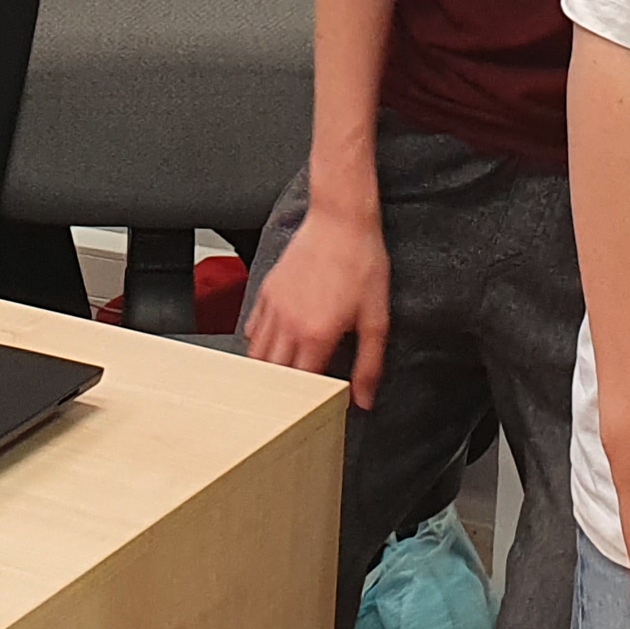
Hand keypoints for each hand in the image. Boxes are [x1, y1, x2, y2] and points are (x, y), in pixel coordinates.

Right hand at [243, 198, 389, 407]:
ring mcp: (273, 307)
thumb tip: (364, 399)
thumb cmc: (361, 263)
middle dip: (280, 394)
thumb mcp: (376, 317)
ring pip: (257, 354)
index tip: (315, 409)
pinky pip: (253, 327)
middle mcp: (288, 325)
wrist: (341, 220)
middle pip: (271, 375)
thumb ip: (370, 363)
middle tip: (290, 404)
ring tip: (277, 384)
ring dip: (265, 372)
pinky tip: (271, 347)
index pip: (301, 386)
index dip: (306, 404)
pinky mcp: (266, 290)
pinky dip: (257, 343)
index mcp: (316, 335)